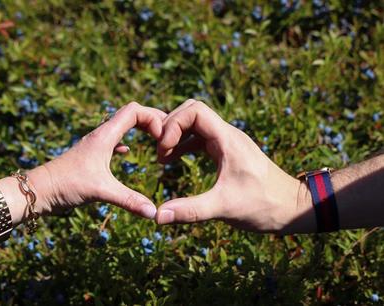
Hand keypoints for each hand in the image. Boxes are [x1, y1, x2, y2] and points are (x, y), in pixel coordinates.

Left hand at [29, 102, 166, 218]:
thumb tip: (154, 212)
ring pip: (121, 125)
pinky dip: (125, 140)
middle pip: (130, 114)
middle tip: (167, 132)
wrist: (38, 190)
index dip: (152, 118)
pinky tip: (127, 152)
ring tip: (154, 139)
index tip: (162, 137)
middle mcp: (101, 135)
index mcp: (105, 135)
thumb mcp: (101, 191)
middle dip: (150, 119)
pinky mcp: (90, 155)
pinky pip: (112, 139)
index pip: (134, 111)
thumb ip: (129, 200)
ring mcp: (95, 144)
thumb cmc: (66, 185)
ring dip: (139, 128)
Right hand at [155, 99, 314, 233]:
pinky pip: (201, 138)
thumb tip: (158, 216)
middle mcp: (228, 135)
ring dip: (177, 135)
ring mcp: (228, 142)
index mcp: (228, 139)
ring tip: (162, 158)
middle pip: (192, 111)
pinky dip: (185, 145)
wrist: (292, 207)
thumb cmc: (264, 205)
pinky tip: (174, 160)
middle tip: (160, 152)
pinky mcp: (227, 152)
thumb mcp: (224, 207)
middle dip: (171, 126)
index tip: (164, 149)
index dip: (173, 124)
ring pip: (196, 124)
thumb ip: (191, 210)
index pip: (195, 110)